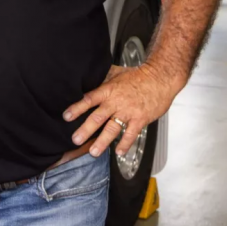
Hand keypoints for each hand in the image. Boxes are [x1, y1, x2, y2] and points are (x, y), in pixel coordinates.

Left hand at [63, 63, 179, 157]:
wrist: (160, 79)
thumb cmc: (138, 76)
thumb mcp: (116, 73)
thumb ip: (102, 79)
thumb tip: (87, 79)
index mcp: (108, 90)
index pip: (89, 100)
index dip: (77, 108)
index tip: (66, 117)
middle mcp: (115, 102)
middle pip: (98, 117)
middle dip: (85, 129)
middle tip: (76, 139)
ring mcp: (128, 112)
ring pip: (112, 128)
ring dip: (102, 141)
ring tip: (93, 151)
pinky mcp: (140, 119)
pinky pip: (131, 134)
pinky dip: (125, 144)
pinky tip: (119, 152)